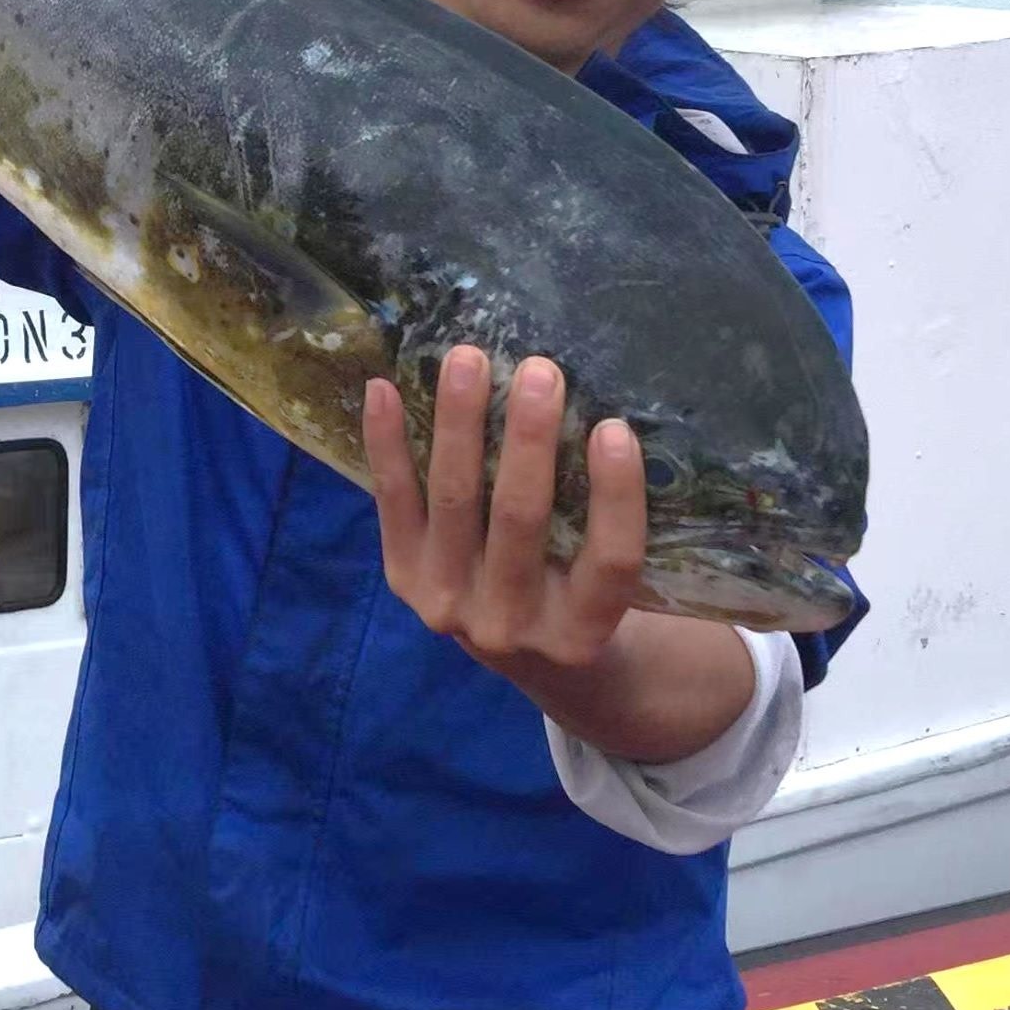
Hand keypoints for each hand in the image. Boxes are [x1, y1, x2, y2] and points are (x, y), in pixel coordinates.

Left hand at [364, 346, 649, 674]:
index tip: (615, 428)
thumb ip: (612, 520)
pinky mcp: (402, 577)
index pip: (611, 561)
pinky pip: (392, 501)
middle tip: (540, 370)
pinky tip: (383, 389)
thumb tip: (625, 408)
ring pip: (455, 499)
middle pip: (521, 519)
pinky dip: (386, 443)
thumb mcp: (604, 581)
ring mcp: (449, 602)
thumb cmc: (574, 588)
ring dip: (459, 423)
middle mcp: (513, 624)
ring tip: (468, 360)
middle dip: (529, 438)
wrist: (511, 649)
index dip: (615, 497)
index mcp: (583, 629)